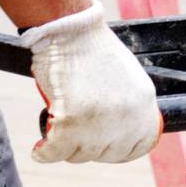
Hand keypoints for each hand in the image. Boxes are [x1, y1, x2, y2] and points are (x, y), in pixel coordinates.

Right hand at [21, 2, 160, 163]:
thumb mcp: (126, 79)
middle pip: (107, 154)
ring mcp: (101, 124)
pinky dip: (45, 153)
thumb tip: (119, 129)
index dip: (117, 151)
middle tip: (73, 134)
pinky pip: (55, 153)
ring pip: (80, 155)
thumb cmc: (92, 50)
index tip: (101, 147)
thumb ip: (127, 105)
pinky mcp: (72, 124)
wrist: (70, 32)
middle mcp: (128, 119)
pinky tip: (40, 150)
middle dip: (88, 147)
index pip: (138, 146)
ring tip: (57, 130)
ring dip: (66, 147)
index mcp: (144, 107)